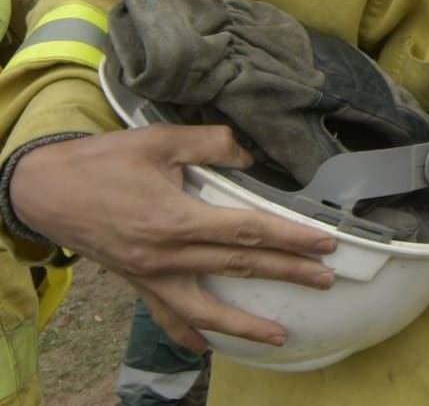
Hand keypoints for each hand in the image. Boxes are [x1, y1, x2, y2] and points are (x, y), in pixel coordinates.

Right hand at [9, 124, 337, 350]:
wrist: (46, 191)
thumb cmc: (104, 162)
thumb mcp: (160, 140)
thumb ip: (212, 143)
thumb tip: (249, 154)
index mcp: (177, 220)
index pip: (248, 230)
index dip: (291, 237)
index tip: (324, 243)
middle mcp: (167, 255)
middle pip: (240, 266)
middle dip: (287, 273)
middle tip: (326, 280)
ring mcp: (151, 275)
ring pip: (206, 308)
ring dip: (245, 324)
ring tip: (280, 334)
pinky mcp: (137, 282)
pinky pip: (166, 316)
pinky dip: (188, 334)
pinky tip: (208, 346)